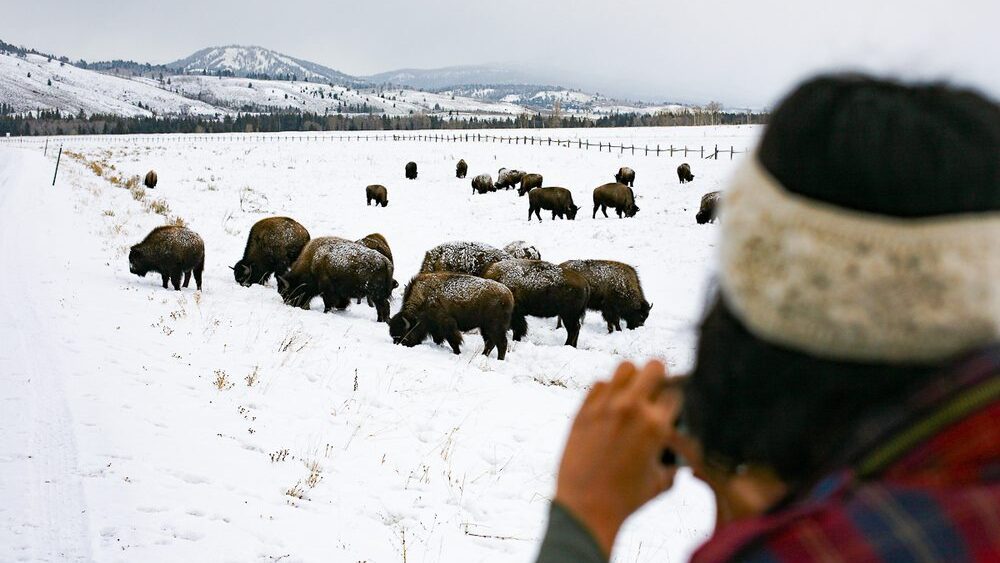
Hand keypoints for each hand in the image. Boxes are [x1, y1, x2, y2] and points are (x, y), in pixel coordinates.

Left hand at [554, 360, 684, 556]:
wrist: (586, 509)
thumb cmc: (626, 500)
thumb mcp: (661, 483)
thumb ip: (674, 465)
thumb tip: (679, 460)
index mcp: (657, 425)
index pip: (676, 391)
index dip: (675, 399)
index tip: (670, 406)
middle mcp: (632, 409)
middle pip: (655, 366)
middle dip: (659, 376)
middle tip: (655, 390)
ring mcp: (605, 407)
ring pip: (626, 367)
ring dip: (633, 378)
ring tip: (632, 393)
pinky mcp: (583, 410)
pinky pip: (599, 383)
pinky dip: (607, 390)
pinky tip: (609, 405)